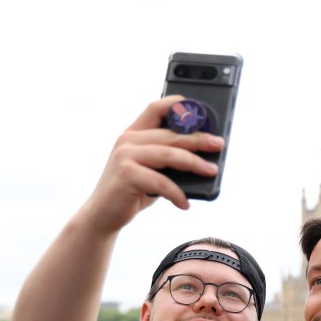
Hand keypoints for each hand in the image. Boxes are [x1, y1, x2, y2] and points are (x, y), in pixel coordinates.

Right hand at [84, 96, 225, 232]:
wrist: (102, 215)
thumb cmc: (130, 192)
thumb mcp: (149, 170)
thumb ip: (167, 159)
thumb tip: (203, 158)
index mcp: (133, 134)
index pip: (155, 108)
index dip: (178, 105)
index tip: (200, 111)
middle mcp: (128, 140)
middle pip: (170, 134)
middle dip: (198, 138)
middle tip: (218, 144)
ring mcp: (125, 156)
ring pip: (169, 154)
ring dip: (194, 163)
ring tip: (211, 171)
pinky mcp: (126, 175)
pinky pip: (161, 182)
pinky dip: (176, 193)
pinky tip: (184, 203)